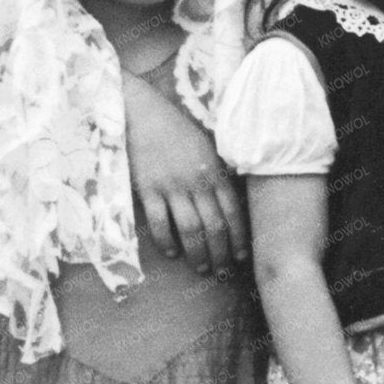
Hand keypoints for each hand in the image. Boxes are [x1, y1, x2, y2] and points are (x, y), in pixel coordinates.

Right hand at [124, 73, 246, 273]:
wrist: (142, 113)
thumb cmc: (174, 129)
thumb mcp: (204, 147)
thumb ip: (217, 173)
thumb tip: (227, 200)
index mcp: (214, 171)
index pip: (233, 211)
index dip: (239, 237)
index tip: (241, 256)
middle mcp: (196, 182)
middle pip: (214, 226)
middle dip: (220, 252)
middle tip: (222, 271)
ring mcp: (172, 186)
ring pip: (190, 229)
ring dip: (197, 253)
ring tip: (201, 268)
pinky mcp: (148, 189)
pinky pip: (159, 222)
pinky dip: (167, 241)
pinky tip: (172, 253)